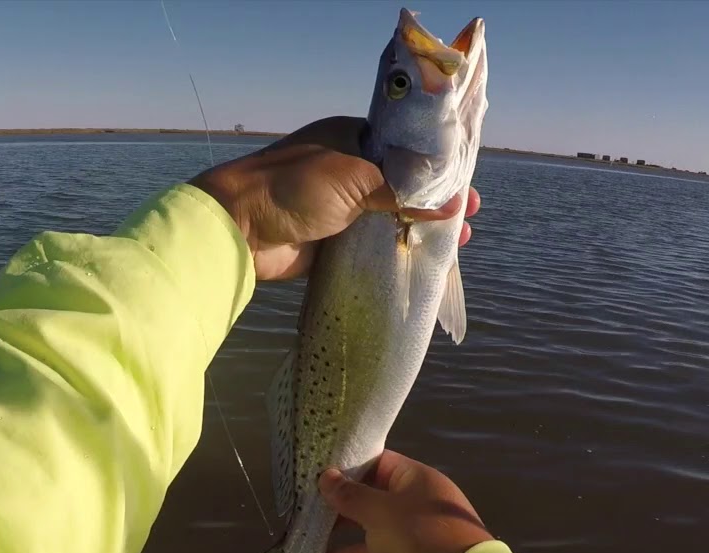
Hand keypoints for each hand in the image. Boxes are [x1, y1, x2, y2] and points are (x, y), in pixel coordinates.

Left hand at [189, 116, 481, 280]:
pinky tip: (425, 259)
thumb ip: (401, 192)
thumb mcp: (353, 179)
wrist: (239, 228)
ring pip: (391, 215)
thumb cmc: (292, 187)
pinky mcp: (333, 239)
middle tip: (469, 213)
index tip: (465, 179)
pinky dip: (396, 249)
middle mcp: (348, 168)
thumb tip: (450, 205)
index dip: (436, 164)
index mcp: (351, 138)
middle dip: (435, 199)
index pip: (404, 147)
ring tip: (458, 240)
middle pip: (403, 183)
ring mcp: (340, 205)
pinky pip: (373, 243)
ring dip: (421, 226)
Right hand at [319, 450, 492, 552]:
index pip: (378, 466)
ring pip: (370, 549)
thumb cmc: (422, 541)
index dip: (348, 469)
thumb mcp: (382, 513)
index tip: (314, 474)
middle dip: (337, 517)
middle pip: (370, 509)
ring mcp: (413, 550)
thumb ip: (351, 496)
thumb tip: (326, 476)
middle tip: (301, 520)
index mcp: (416, 484)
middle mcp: (414, 514)